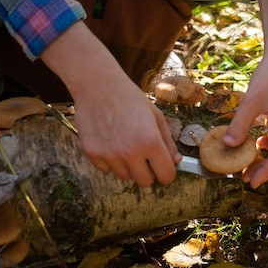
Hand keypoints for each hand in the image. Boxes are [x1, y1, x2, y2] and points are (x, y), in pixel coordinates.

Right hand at [41, 21, 180, 186]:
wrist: (98, 85)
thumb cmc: (129, 97)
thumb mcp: (155, 116)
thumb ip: (167, 141)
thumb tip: (175, 161)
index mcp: (150, 142)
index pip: (166, 176)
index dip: (167, 171)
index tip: (162, 164)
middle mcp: (130, 152)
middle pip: (146, 182)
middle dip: (148, 171)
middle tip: (144, 155)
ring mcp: (109, 155)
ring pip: (125, 176)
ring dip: (128, 166)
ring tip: (124, 142)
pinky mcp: (92, 154)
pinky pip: (106, 169)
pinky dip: (110, 160)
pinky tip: (109, 140)